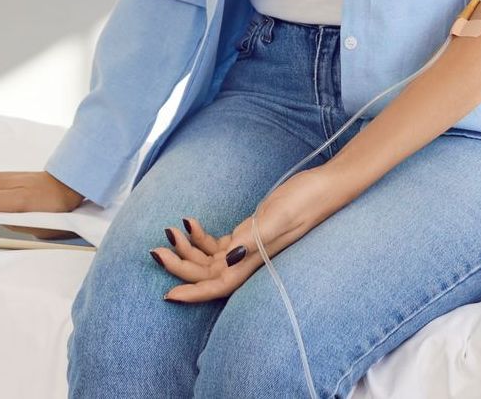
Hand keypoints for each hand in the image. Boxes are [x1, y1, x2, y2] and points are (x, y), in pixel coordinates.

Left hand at [152, 166, 347, 303]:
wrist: (324, 185)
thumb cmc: (306, 200)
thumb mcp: (279, 216)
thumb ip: (255, 238)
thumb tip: (227, 259)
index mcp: (256, 260)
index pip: (219, 285)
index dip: (194, 292)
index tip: (168, 295)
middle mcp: (249, 259)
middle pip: (208, 274)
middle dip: (180, 266)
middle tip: (156, 250)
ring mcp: (249, 247)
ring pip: (209, 259)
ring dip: (187, 250)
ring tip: (169, 231)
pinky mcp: (250, 233)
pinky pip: (218, 244)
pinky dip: (200, 237)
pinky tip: (190, 222)